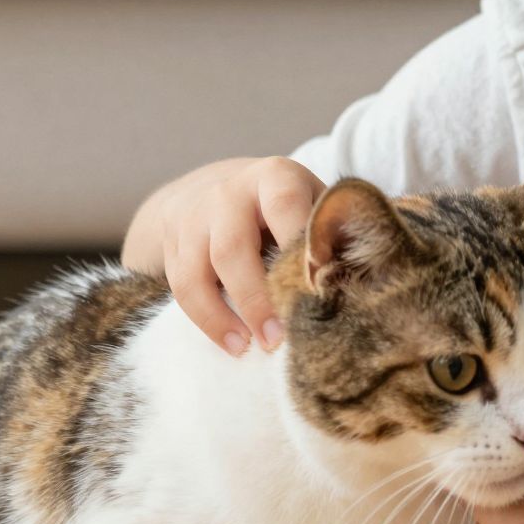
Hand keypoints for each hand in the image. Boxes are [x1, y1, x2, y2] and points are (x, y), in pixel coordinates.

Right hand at [120, 155, 326, 354]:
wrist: (216, 185)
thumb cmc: (285, 205)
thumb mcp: (312, 201)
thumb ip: (332, 232)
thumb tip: (350, 279)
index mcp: (274, 177)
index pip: (284, 206)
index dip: (296, 246)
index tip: (314, 289)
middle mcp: (227, 193)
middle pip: (232, 248)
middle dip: (256, 298)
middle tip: (280, 337)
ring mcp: (193, 218)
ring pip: (197, 272)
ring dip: (222, 316)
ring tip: (249, 347)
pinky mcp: (172, 245)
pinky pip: (181, 288)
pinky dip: (206, 320)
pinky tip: (233, 342)